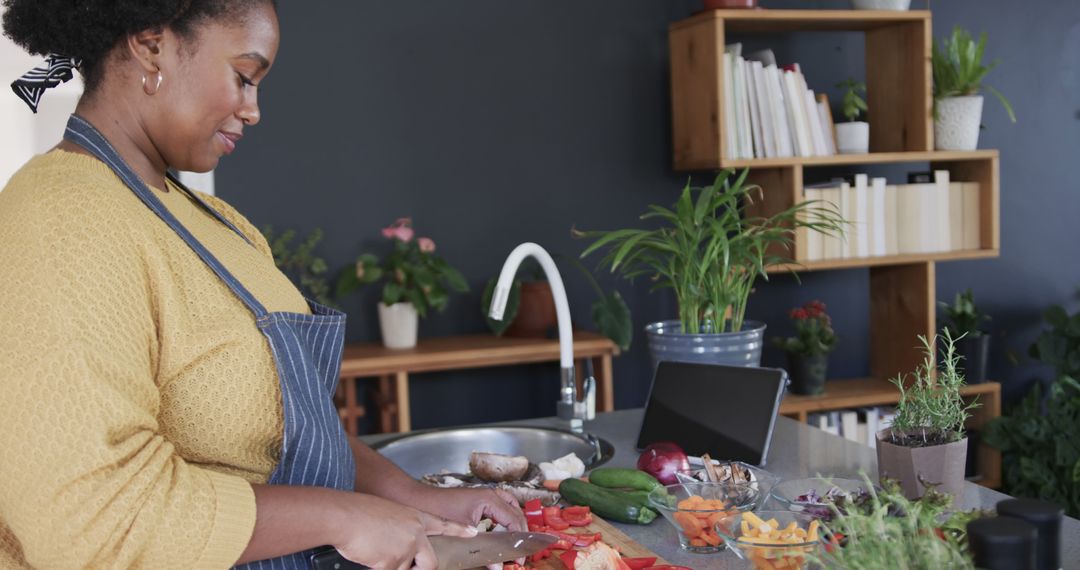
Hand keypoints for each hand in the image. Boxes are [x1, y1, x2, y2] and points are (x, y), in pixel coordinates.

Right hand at [331, 493, 476, 569]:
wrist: (345, 516)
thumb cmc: (359, 513)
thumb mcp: (388, 514)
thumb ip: (401, 530)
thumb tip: (401, 548)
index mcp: (415, 518)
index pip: (443, 525)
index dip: (459, 530)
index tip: (472, 532)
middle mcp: (415, 534)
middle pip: (431, 562)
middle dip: (421, 569)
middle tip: (407, 565)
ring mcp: (406, 549)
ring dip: (389, 565)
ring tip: (374, 549)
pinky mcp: (393, 563)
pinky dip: (376, 568)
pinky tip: (368, 554)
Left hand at [411, 486, 528, 569]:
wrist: (421, 501)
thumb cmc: (440, 512)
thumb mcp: (465, 535)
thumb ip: (483, 551)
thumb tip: (497, 567)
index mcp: (489, 500)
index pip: (514, 520)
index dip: (519, 540)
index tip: (519, 557)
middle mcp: (490, 494)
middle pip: (516, 512)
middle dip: (520, 532)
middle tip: (520, 552)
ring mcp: (485, 494)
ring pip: (511, 506)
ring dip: (515, 522)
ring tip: (516, 540)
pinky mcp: (479, 498)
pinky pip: (501, 505)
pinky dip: (506, 516)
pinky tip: (502, 529)